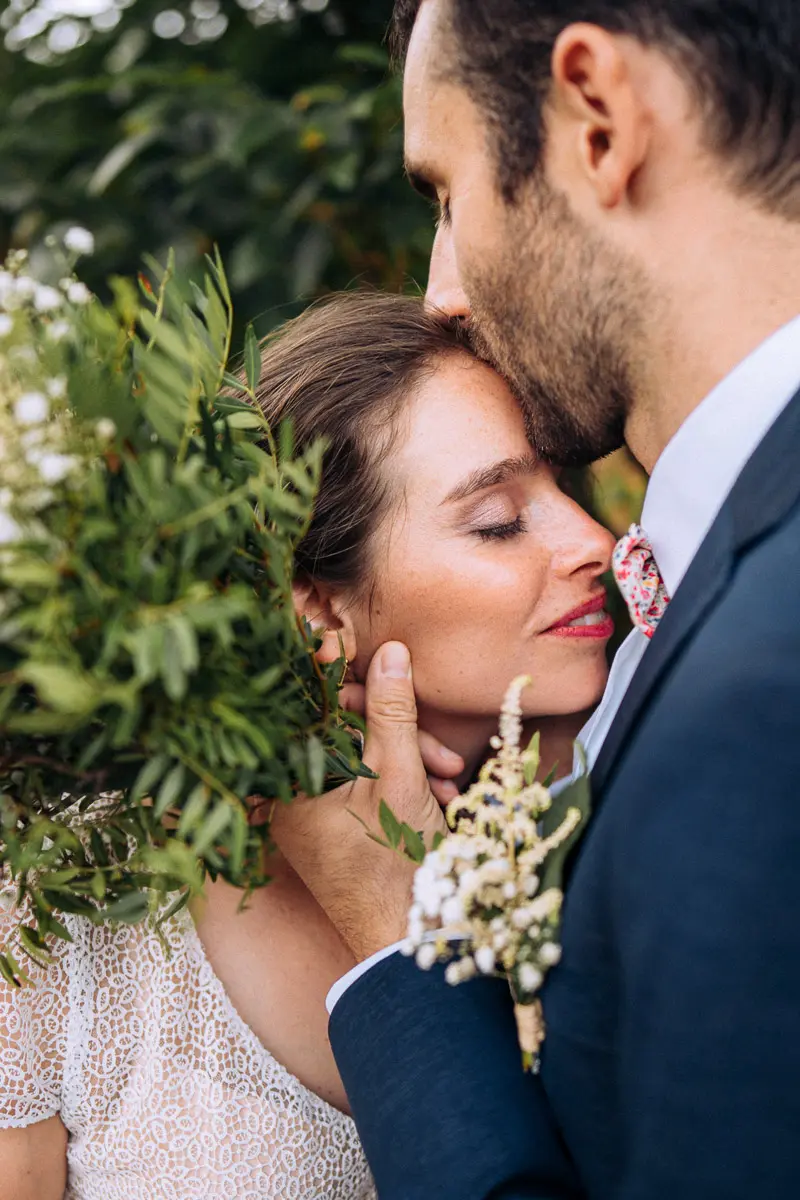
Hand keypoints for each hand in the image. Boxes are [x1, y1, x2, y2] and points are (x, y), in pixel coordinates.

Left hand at [272, 642, 445, 960]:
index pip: (309, 704)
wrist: (408, 945)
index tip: (372, 655)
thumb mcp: (401, 776)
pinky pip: (363, 785)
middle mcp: (290, 793)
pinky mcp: (333, 826)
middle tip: (441, 748)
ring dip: (410, 758)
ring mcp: (311, 812)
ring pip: (360, 757)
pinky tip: (438, 794)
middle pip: (341, 731)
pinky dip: (401, 783)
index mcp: (290, 778)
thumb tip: (390, 651)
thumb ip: (393, 709)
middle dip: (399, 730)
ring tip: (449, 778)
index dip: (345, 677)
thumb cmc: (396, 865)